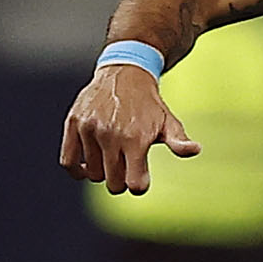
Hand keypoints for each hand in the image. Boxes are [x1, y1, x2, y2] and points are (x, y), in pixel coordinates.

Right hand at [60, 63, 198, 193]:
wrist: (124, 75)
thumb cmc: (150, 106)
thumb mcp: (169, 123)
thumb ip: (179, 141)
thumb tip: (195, 150)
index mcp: (136, 139)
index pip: (134, 184)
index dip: (139, 186)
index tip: (141, 178)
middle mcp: (111, 135)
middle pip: (113, 183)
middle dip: (122, 181)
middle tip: (127, 168)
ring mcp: (89, 130)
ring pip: (93, 174)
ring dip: (102, 173)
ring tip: (111, 159)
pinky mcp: (73, 124)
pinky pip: (67, 161)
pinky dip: (76, 170)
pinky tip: (87, 166)